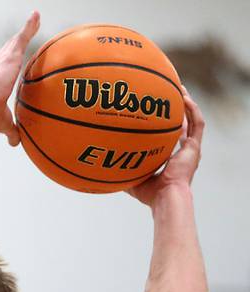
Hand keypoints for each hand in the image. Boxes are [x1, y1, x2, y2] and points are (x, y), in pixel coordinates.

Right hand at [0, 11, 39, 145]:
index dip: (6, 64)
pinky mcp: (10, 55)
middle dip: (16, 42)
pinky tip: (37, 16)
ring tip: (35, 19)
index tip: (10, 62)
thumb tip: (15, 143)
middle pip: (8, 50)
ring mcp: (3, 59)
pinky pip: (23, 36)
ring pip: (17, 41)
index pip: (1, 68)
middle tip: (23, 34)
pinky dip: (30, 25)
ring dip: (26, 30)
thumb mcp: (3, 124)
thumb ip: (11, 131)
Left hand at [126, 88, 204, 206]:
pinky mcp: (195, 147)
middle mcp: (183, 152)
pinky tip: (184, 98)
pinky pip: (197, 123)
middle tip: (169, 93)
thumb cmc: (149, 194)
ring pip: (193, 119)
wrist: (166, 197)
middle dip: (177, 107)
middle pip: (183, 123)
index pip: (170, 137)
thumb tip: (100, 164)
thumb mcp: (132, 177)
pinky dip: (192, 110)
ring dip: (186, 103)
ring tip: (180, 88)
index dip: (167, 123)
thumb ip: (121, 169)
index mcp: (172, 158)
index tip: (159, 111)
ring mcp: (191, 149)